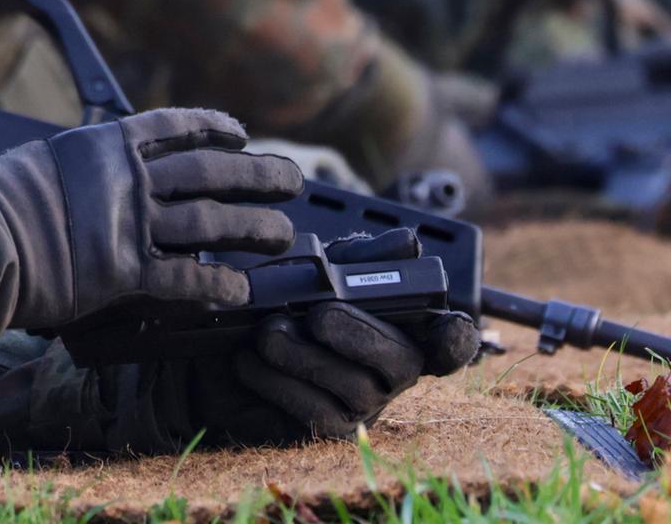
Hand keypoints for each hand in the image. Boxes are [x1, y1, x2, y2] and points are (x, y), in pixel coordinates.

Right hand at [0, 108, 301, 332]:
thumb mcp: (47, 159)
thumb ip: (87, 164)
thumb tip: (107, 169)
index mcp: (107, 145)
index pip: (174, 127)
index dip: (213, 127)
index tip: (242, 133)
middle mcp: (126, 179)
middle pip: (208, 172)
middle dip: (256, 175)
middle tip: (291, 181)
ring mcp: (127, 224)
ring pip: (207, 222)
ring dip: (251, 227)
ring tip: (281, 233)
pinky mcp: (121, 273)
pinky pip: (183, 279)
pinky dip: (216, 284)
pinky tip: (240, 289)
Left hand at [131, 228, 478, 448]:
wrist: (219, 342)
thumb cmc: (281, 298)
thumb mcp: (316, 268)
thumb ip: (358, 257)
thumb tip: (407, 242)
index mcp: (398, 326)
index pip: (448, 340)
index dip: (456, 337)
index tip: (449, 326)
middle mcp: (389, 371)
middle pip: (400, 362)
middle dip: (360, 335)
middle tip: (318, 314)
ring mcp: (359, 406)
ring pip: (353, 390)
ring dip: (306, 358)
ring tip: (268, 332)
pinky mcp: (322, 432)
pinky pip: (313, 415)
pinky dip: (279, 384)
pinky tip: (249, 360)